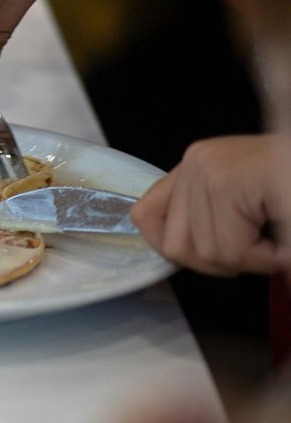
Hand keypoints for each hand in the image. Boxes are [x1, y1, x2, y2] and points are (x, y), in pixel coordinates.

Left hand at [132, 135, 290, 275]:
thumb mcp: (248, 209)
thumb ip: (209, 222)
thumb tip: (168, 248)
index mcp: (199, 165)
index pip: (145, 215)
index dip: (172, 248)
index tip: (215, 256)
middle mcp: (197, 161)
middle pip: (175, 246)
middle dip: (225, 261)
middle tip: (264, 245)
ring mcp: (210, 168)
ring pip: (208, 254)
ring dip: (253, 260)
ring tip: (278, 235)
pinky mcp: (230, 182)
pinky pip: (231, 249)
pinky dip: (265, 258)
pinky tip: (282, 236)